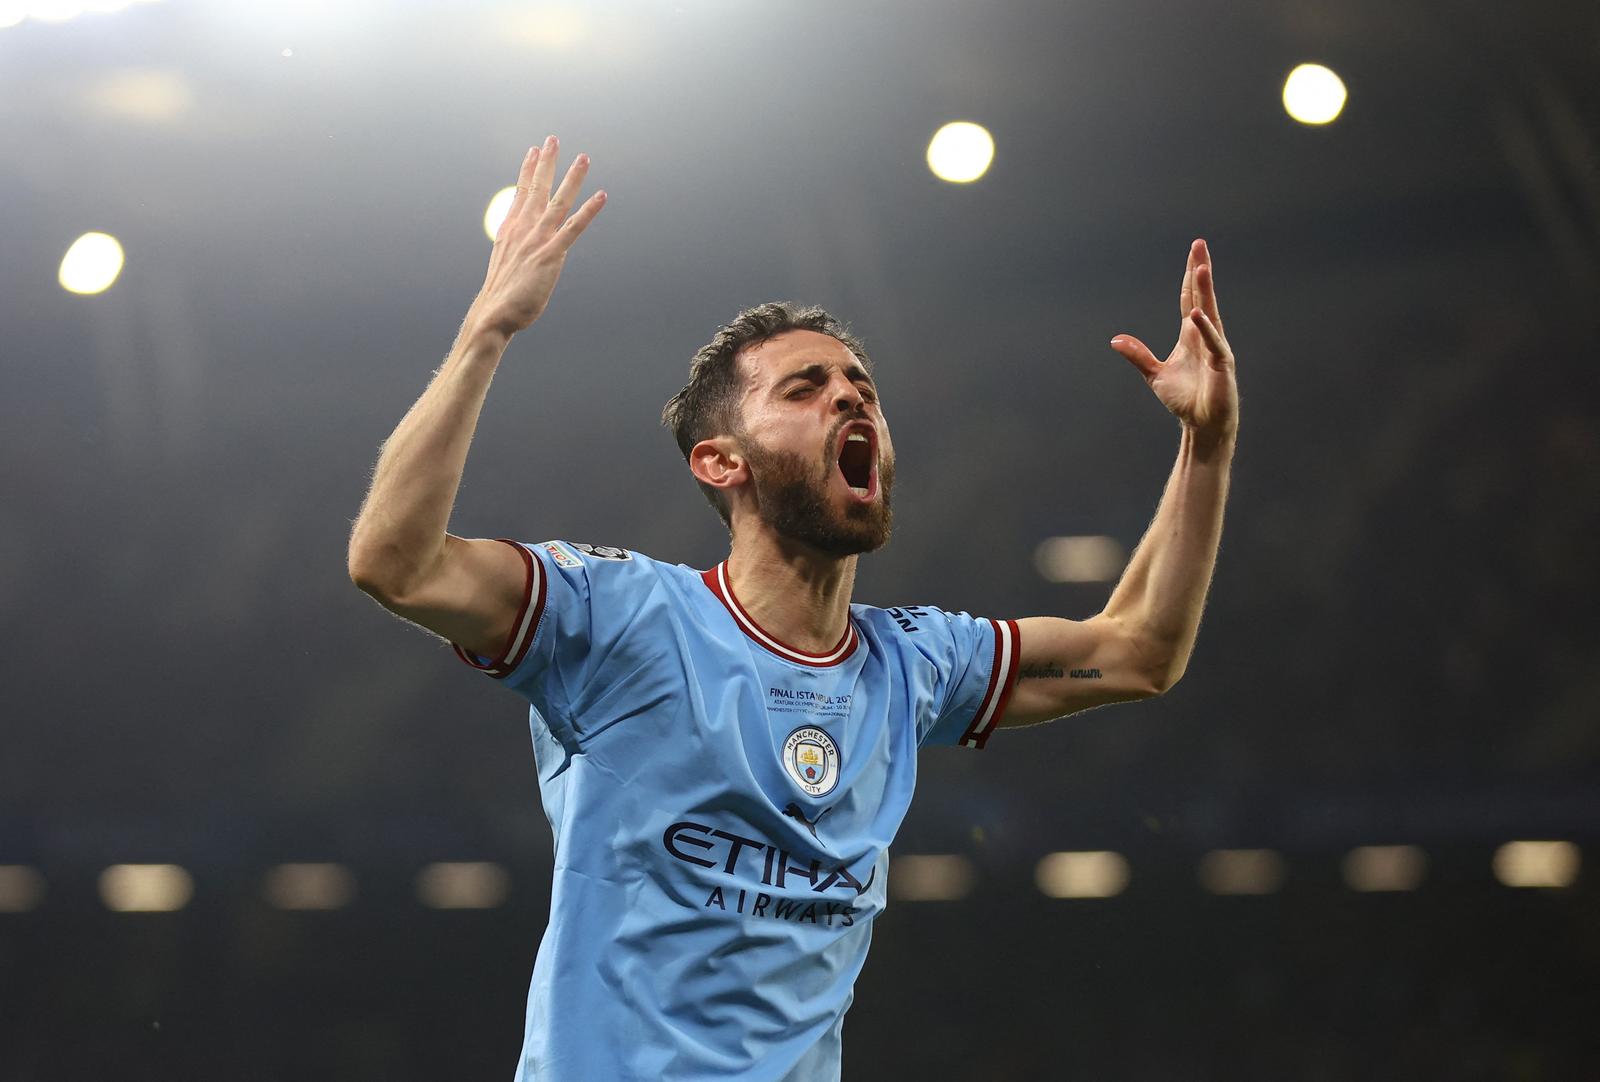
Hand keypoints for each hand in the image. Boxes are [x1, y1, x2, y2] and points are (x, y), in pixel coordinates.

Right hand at [471, 135, 606, 338]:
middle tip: (553, 138)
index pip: (520, 193)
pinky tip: (601, 196)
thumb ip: (515, 249)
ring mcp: (537, 241)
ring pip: (557, 201)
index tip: (532, 150)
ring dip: (572, 178)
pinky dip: (589, 211)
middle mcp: (523, 230)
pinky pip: (573, 228)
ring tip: (583, 158)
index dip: (527, 170)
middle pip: (536, 188)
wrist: (494, 314)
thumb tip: (519, 246)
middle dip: (546, 162)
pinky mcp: (551, 255)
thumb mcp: (505, 265)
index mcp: (510, 230)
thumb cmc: (501, 296)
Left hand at [1110, 239, 1238, 443]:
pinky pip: (1214, 343)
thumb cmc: (1185, 400)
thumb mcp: (1155, 374)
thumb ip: (1138, 355)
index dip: (1189, 277)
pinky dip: (1205, 329)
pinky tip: (1197, 314)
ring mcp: (1216, 348)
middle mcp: (1205, 336)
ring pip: (1209, 313)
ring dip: (1205, 291)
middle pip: (1202, 297)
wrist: (1202, 425)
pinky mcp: (1222, 365)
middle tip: (1199, 245)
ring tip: (1201, 267)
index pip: (1189, 299)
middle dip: (1200, 271)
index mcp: (1191, 335)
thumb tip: (1115, 340)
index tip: (1193, 254)